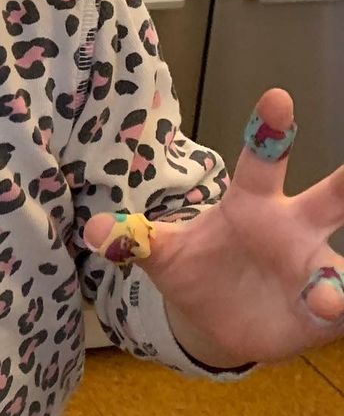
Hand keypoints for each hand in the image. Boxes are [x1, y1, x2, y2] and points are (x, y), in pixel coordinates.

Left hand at [83, 87, 343, 366]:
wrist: (217, 318)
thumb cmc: (197, 268)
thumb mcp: (162, 252)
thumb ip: (133, 239)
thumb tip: (95, 232)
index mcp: (251, 203)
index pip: (261, 160)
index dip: (268, 130)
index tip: (277, 97)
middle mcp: (291, 229)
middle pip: (327, 199)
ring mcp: (311, 270)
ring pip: (337, 268)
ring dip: (336, 280)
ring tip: (328, 294)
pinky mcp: (321, 311)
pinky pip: (338, 310)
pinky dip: (337, 311)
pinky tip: (332, 312)